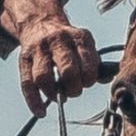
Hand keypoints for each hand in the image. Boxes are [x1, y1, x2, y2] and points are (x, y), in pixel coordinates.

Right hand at [0, 0, 99, 116]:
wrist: (41, 23)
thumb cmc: (70, 44)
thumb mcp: (87, 47)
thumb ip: (99, 66)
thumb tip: (111, 77)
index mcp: (79, 38)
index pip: (88, 63)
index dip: (89, 78)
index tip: (87, 82)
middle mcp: (58, 41)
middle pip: (67, 69)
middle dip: (73, 87)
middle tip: (74, 91)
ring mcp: (39, 50)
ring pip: (43, 77)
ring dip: (53, 94)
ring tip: (59, 97)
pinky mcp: (24, 59)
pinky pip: (27, 83)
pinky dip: (34, 101)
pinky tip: (40, 112)